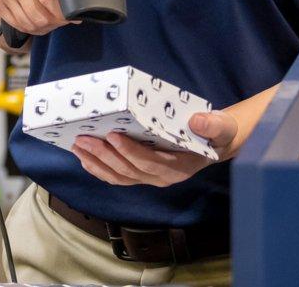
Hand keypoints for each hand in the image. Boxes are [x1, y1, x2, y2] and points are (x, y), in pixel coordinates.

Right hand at [0, 0, 68, 48]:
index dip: (63, 13)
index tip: (74, 16)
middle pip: (37, 15)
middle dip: (56, 22)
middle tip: (66, 19)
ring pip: (27, 23)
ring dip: (44, 26)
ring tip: (54, 19)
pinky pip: (15, 23)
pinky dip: (29, 26)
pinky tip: (39, 18)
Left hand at [69, 111, 238, 188]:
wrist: (214, 142)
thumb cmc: (215, 133)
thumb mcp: (221, 127)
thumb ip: (213, 125)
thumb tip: (199, 121)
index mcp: (178, 168)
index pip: (150, 164)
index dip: (130, 152)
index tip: (112, 136)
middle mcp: (161, 177)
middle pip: (128, 171)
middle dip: (103, 156)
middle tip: (83, 139)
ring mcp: (149, 177)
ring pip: (118, 176)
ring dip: (95, 162)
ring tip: (77, 146)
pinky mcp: (140, 173)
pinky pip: (116, 176)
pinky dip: (98, 168)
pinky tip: (84, 156)